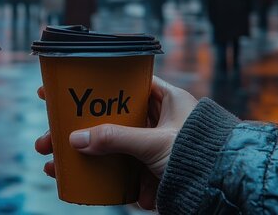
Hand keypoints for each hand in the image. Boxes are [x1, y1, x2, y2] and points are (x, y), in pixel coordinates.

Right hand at [34, 76, 196, 209]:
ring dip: (84, 157)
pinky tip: (84, 185)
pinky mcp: (153, 171)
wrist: (229, 191)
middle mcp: (159, 121)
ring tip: (54, 166)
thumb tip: (75, 139)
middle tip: (48, 138)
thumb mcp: (154, 143)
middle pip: (108, 120)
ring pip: (111, 147)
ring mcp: (154, 147)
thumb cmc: (202, 156)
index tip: (62, 88)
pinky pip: (122, 170)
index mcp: (166, 100)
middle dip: (77, 131)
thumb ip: (115, 138)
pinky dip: (104, 178)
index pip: (121, 85)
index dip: (92, 86)